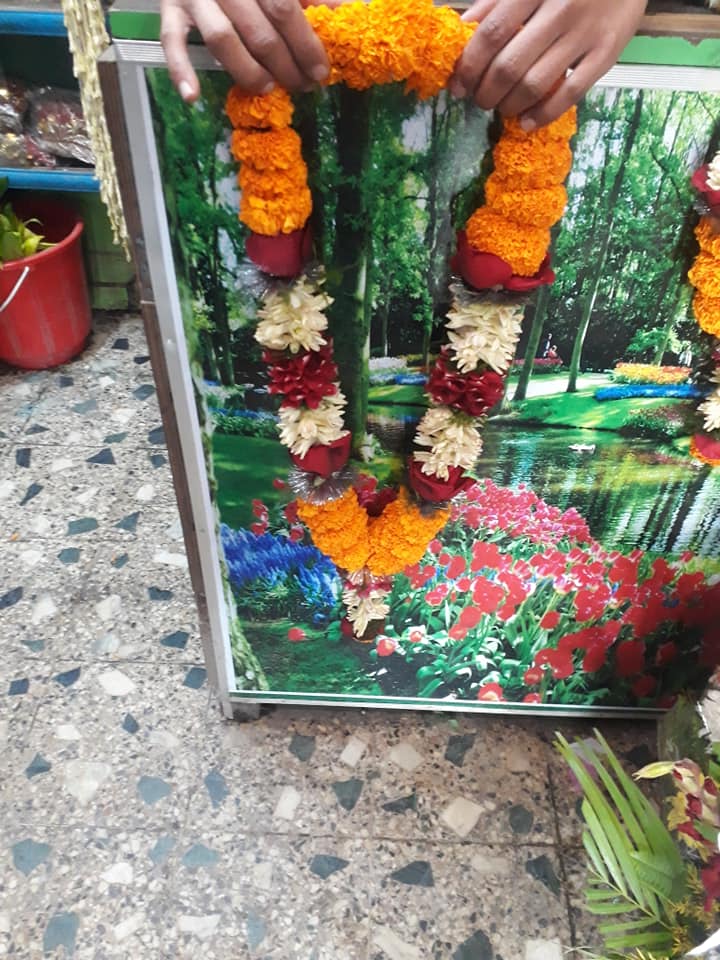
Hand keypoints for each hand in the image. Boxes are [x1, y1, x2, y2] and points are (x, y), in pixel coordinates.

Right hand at [160, 0, 330, 101]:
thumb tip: (346, 11)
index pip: (285, 10)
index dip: (305, 45)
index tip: (320, 71)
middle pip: (259, 32)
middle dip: (284, 66)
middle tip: (301, 86)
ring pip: (223, 41)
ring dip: (248, 72)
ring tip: (268, 88)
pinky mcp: (169, 8)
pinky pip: (172, 41)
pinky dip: (181, 70)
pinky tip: (192, 98)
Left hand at [450, 0, 647, 128]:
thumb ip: (495, 2)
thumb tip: (461, 30)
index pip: (491, 34)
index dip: (469, 65)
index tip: (457, 85)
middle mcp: (559, 10)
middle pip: (509, 66)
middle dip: (486, 92)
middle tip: (480, 100)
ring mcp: (584, 34)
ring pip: (535, 84)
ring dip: (509, 106)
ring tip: (502, 108)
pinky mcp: (606, 54)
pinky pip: (570, 95)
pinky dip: (542, 115)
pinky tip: (526, 122)